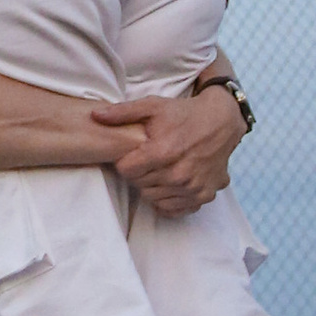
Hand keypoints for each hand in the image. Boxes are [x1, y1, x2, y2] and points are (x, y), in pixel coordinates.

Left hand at [92, 85, 240, 218]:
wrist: (221, 121)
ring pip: (154, 199)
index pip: (126, 171)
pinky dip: (169, 199)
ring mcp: (192, 187)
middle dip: (139, 174)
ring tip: (159, 169)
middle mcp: (178, 174)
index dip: (126, 162)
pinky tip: (171, 183)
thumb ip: (122, 112)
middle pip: (139, 186)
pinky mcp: (203, 196)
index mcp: (163, 152)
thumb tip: (95, 116)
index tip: (133, 154)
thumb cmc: (183, 113)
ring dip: (152, 187)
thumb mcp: (153, 106)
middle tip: (147, 160)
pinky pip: (174, 209)